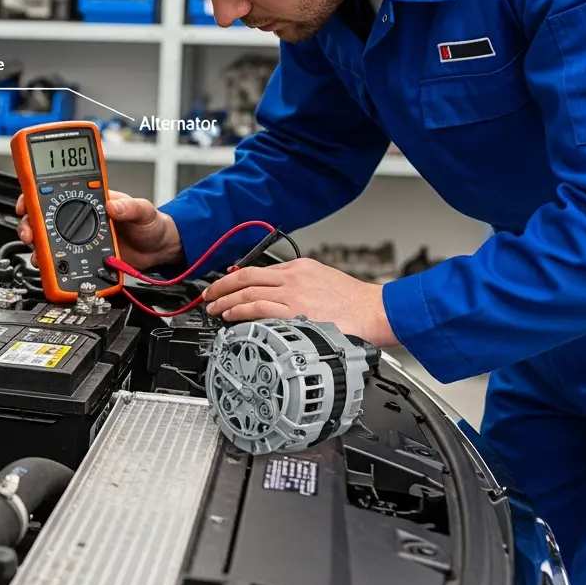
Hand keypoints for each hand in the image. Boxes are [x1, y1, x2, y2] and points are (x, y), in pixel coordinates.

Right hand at [15, 191, 183, 269]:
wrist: (159, 249)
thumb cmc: (150, 224)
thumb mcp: (144, 210)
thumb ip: (130, 207)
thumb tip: (114, 205)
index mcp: (89, 201)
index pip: (55, 193)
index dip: (34, 195)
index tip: (25, 202)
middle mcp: (79, 220)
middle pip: (44, 220)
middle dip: (29, 225)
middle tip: (28, 234)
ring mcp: (79, 240)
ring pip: (48, 242)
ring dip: (38, 249)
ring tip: (39, 255)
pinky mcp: (83, 258)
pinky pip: (62, 262)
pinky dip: (53, 267)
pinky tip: (52, 269)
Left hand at [202, 258, 399, 345]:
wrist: (376, 311)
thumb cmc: (355, 303)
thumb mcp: (323, 281)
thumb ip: (298, 285)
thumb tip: (276, 297)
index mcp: (300, 268)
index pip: (258, 269)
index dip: (235, 278)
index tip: (224, 285)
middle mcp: (293, 277)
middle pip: (246, 276)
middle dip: (222, 287)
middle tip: (209, 296)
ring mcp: (293, 294)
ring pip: (247, 292)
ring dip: (225, 301)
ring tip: (214, 310)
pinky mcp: (295, 312)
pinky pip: (257, 308)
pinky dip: (239, 311)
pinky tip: (230, 316)